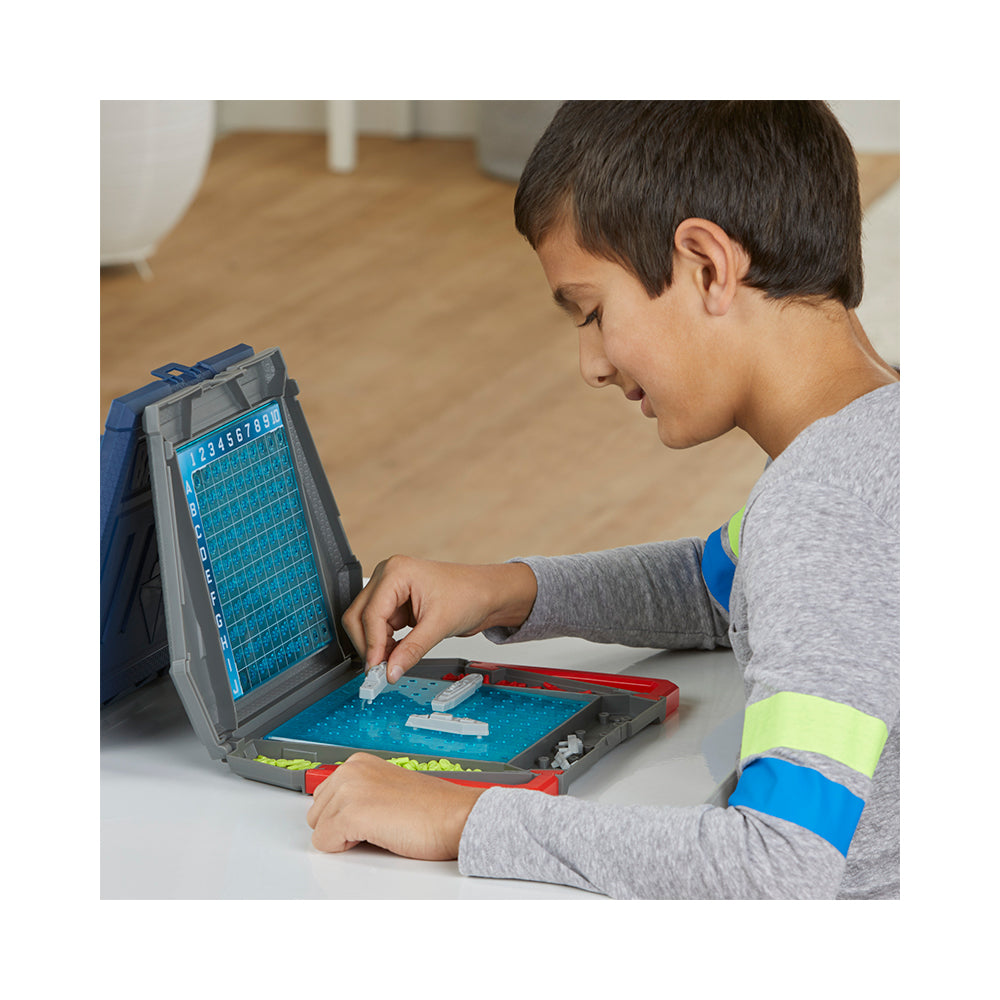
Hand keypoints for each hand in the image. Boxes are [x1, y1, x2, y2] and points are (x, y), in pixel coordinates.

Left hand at [306, 752, 485, 859]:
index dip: (344, 816)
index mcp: (359, 763)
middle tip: (377, 825)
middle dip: (340, 826)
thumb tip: (339, 815)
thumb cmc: (432, 809)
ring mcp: (350, 790)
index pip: (324, 797)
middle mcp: (351, 770)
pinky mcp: (352, 813)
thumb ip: (361, 794)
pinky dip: (345, 849)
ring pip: (319, 829)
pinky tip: (376, 837)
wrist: (457, 816)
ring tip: (380, 829)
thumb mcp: (388, 789)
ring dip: (345, 838)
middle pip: (317, 813)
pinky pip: (325, 843)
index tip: (369, 816)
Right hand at [342, 555, 536, 681]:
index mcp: (396, 572)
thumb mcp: (440, 625)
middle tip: (380, 670)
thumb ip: (412, 650)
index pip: (371, 614)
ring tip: (393, 661)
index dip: (372, 645)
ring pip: (365, 623)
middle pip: (359, 617)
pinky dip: (385, 643)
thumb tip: (391, 670)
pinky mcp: (396, 603)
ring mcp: (390, 589)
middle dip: (369, 645)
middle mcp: (388, 576)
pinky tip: (398, 652)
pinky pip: (379, 626)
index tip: (377, 669)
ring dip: (377, 645)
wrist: (488, 594)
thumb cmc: (470, 594)